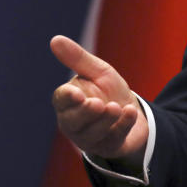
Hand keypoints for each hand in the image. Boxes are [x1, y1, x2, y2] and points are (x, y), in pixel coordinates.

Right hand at [50, 35, 148, 167]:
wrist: (132, 110)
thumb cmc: (108, 90)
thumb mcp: (97, 71)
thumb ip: (77, 58)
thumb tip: (55, 39)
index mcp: (68, 101)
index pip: (61, 100)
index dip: (67, 98)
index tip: (77, 94)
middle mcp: (74, 122)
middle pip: (72, 122)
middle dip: (85, 113)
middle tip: (97, 103)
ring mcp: (90, 138)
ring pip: (92, 134)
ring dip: (105, 120)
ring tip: (116, 107)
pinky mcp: (108, 147)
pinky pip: (114, 139)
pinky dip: (123, 125)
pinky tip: (130, 112)